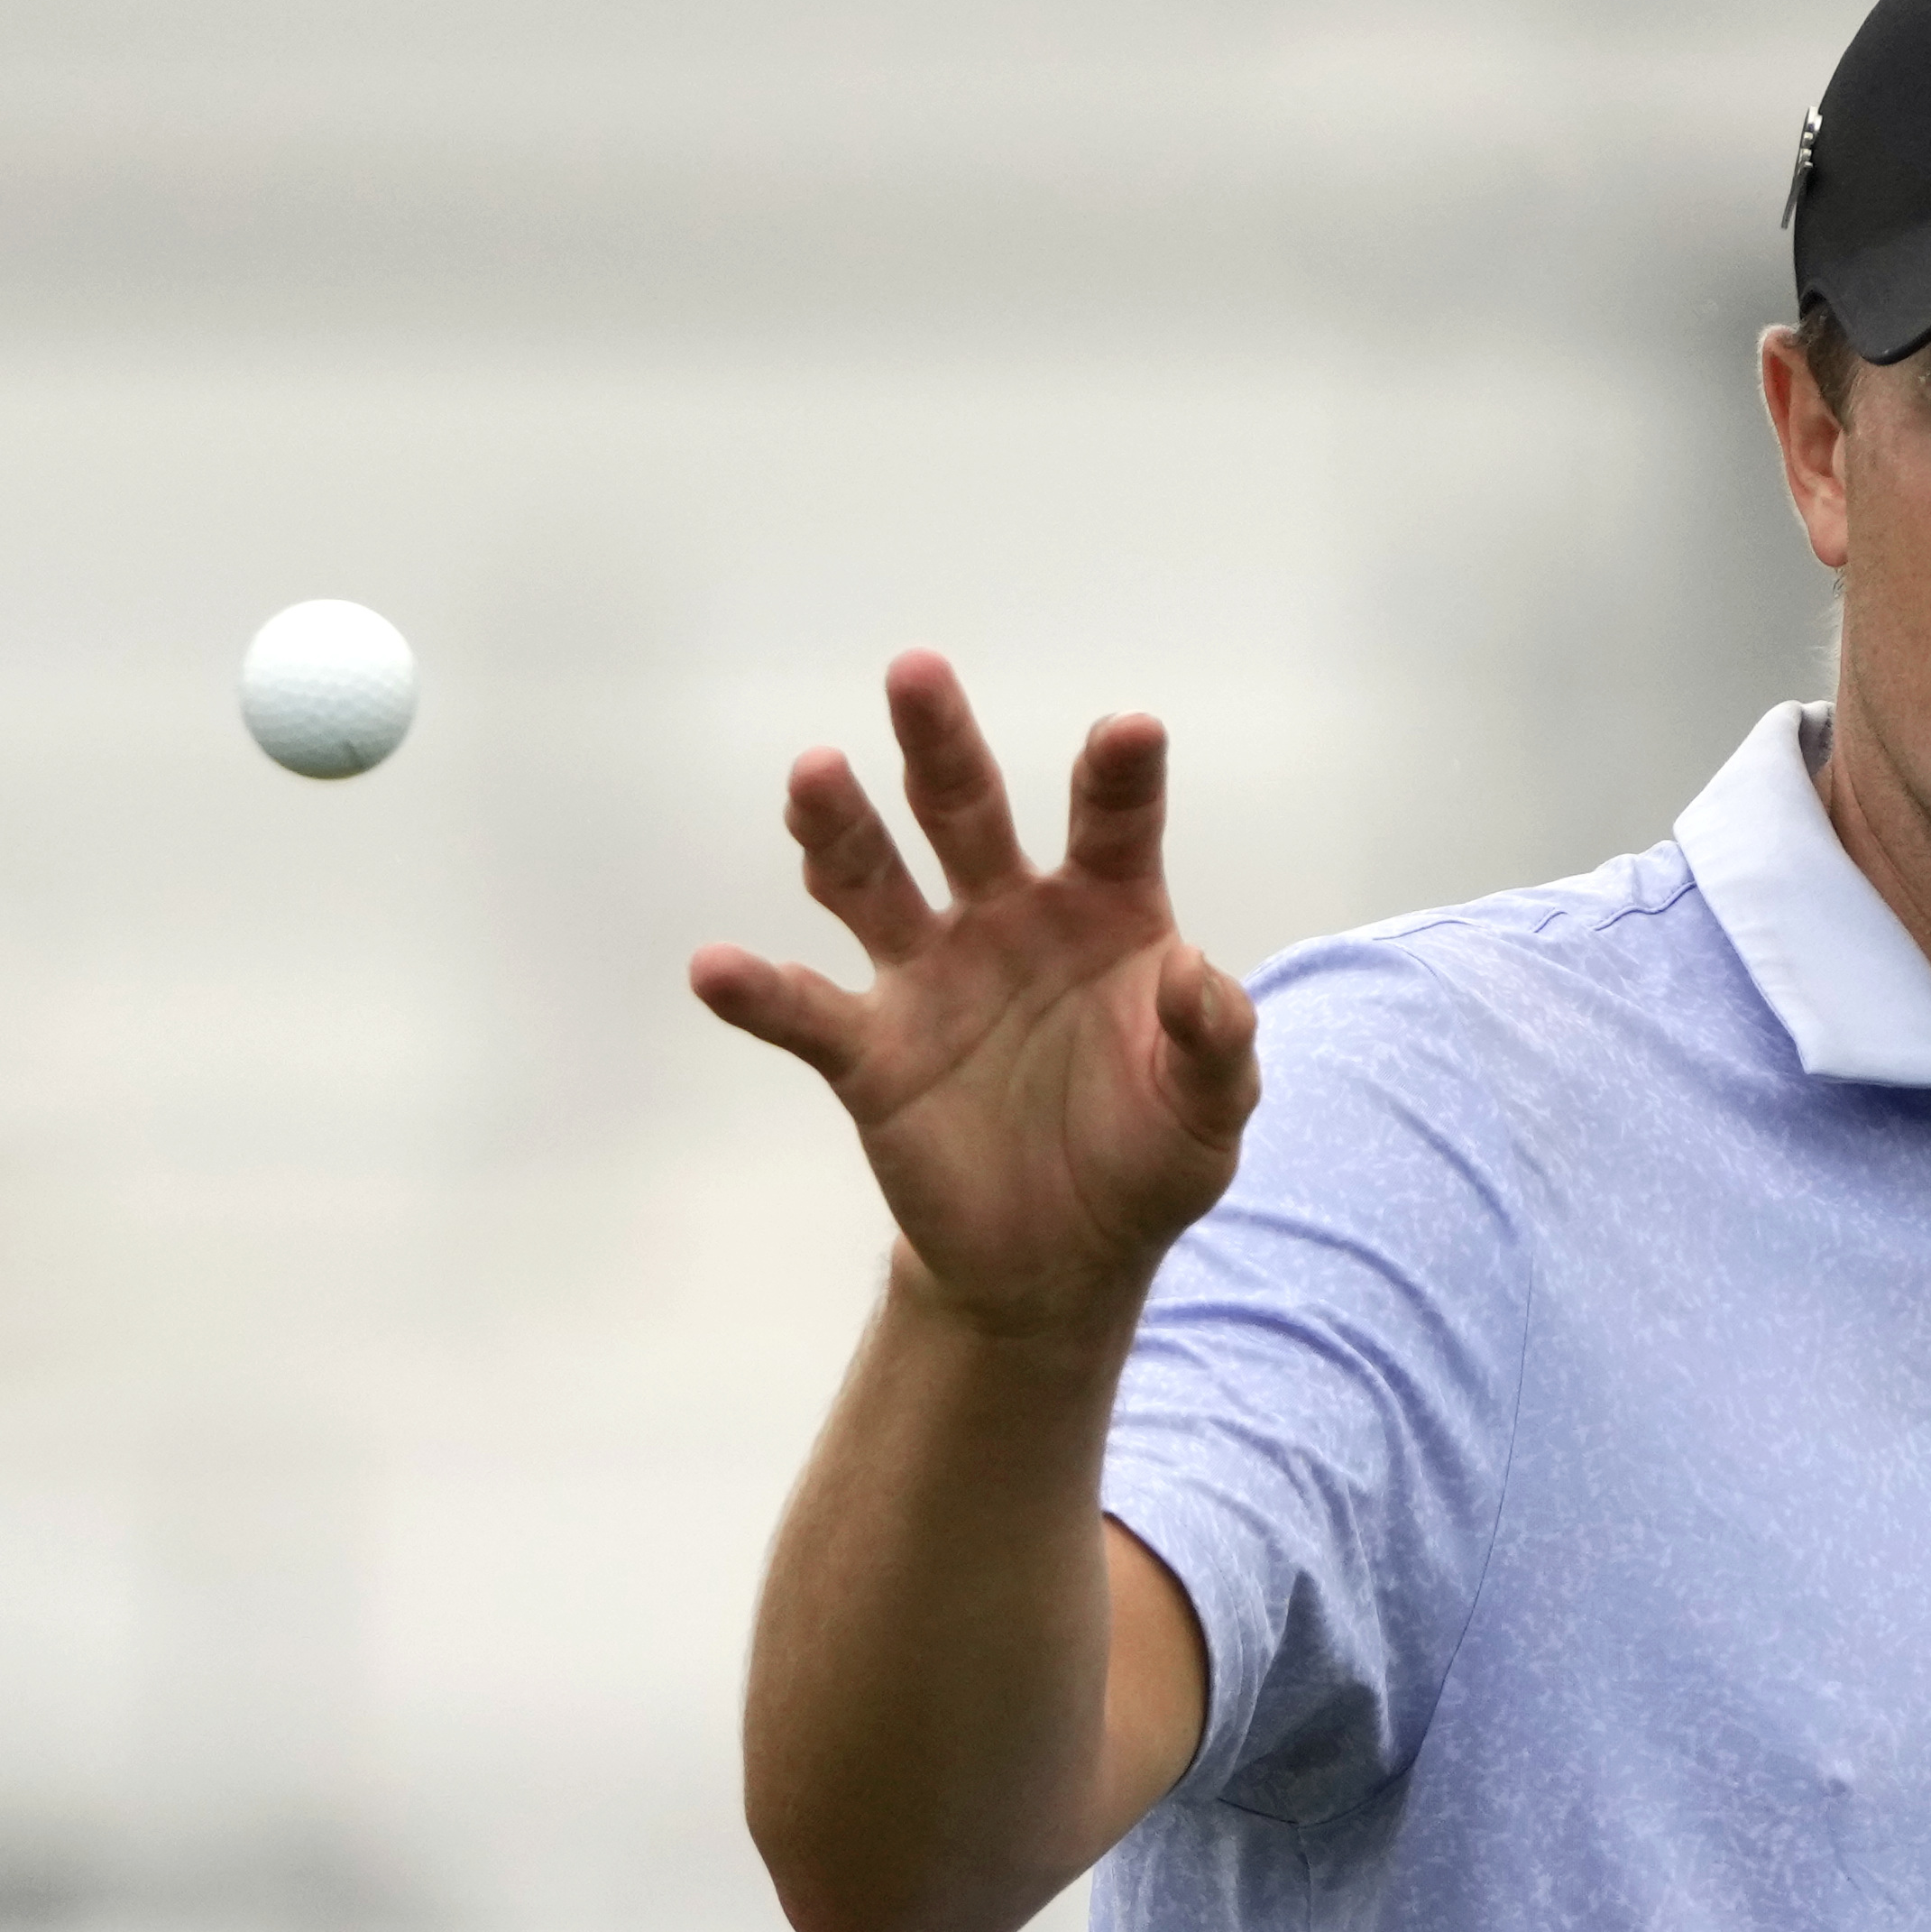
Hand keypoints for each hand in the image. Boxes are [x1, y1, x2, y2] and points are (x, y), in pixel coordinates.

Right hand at [688, 653, 1256, 1338]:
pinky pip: (806, 1012)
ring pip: (873, 883)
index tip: (1128, 731)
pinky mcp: (870, 1052)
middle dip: (940, 746)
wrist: (1059, 1257)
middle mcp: (1005, 918)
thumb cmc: (1145, 1157)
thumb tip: (1199, 974)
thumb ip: (1213, 1042)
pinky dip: (759, 990)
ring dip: (840, 828)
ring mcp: (929, 977)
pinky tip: (716, 968)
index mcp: (1103, 910)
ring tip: (814, 774)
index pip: (1110, 823)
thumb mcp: (1208, 1113)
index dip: (1117, 775)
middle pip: (966, 813)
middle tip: (916, 673)